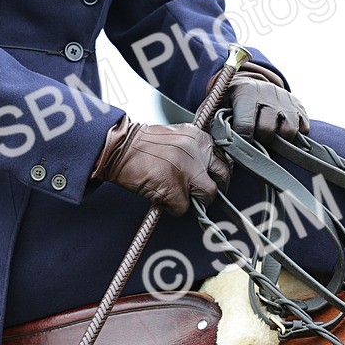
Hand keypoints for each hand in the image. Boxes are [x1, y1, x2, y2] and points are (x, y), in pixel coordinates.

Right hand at [92, 118, 230, 215]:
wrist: (120, 147)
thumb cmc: (144, 144)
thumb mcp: (179, 136)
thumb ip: (196, 149)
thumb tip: (208, 168)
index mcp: (200, 139)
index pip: (225, 159)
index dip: (218, 172)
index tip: (213, 178)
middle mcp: (199, 153)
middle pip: (223, 177)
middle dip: (214, 188)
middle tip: (204, 194)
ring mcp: (188, 172)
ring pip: (208, 195)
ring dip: (196, 199)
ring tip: (179, 195)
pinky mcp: (175, 190)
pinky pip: (183, 207)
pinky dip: (173, 207)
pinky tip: (162, 196)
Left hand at [225, 63, 309, 141]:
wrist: (252, 82)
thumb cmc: (233, 101)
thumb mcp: (220, 104)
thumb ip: (218, 123)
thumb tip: (222, 147)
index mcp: (246, 93)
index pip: (245, 125)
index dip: (243, 141)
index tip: (241, 147)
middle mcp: (268, 94)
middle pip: (267, 130)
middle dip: (260, 140)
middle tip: (256, 139)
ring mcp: (286, 100)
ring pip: (288, 131)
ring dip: (279, 138)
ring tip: (270, 137)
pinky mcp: (299, 106)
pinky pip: (303, 129)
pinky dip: (295, 134)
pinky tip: (281, 130)